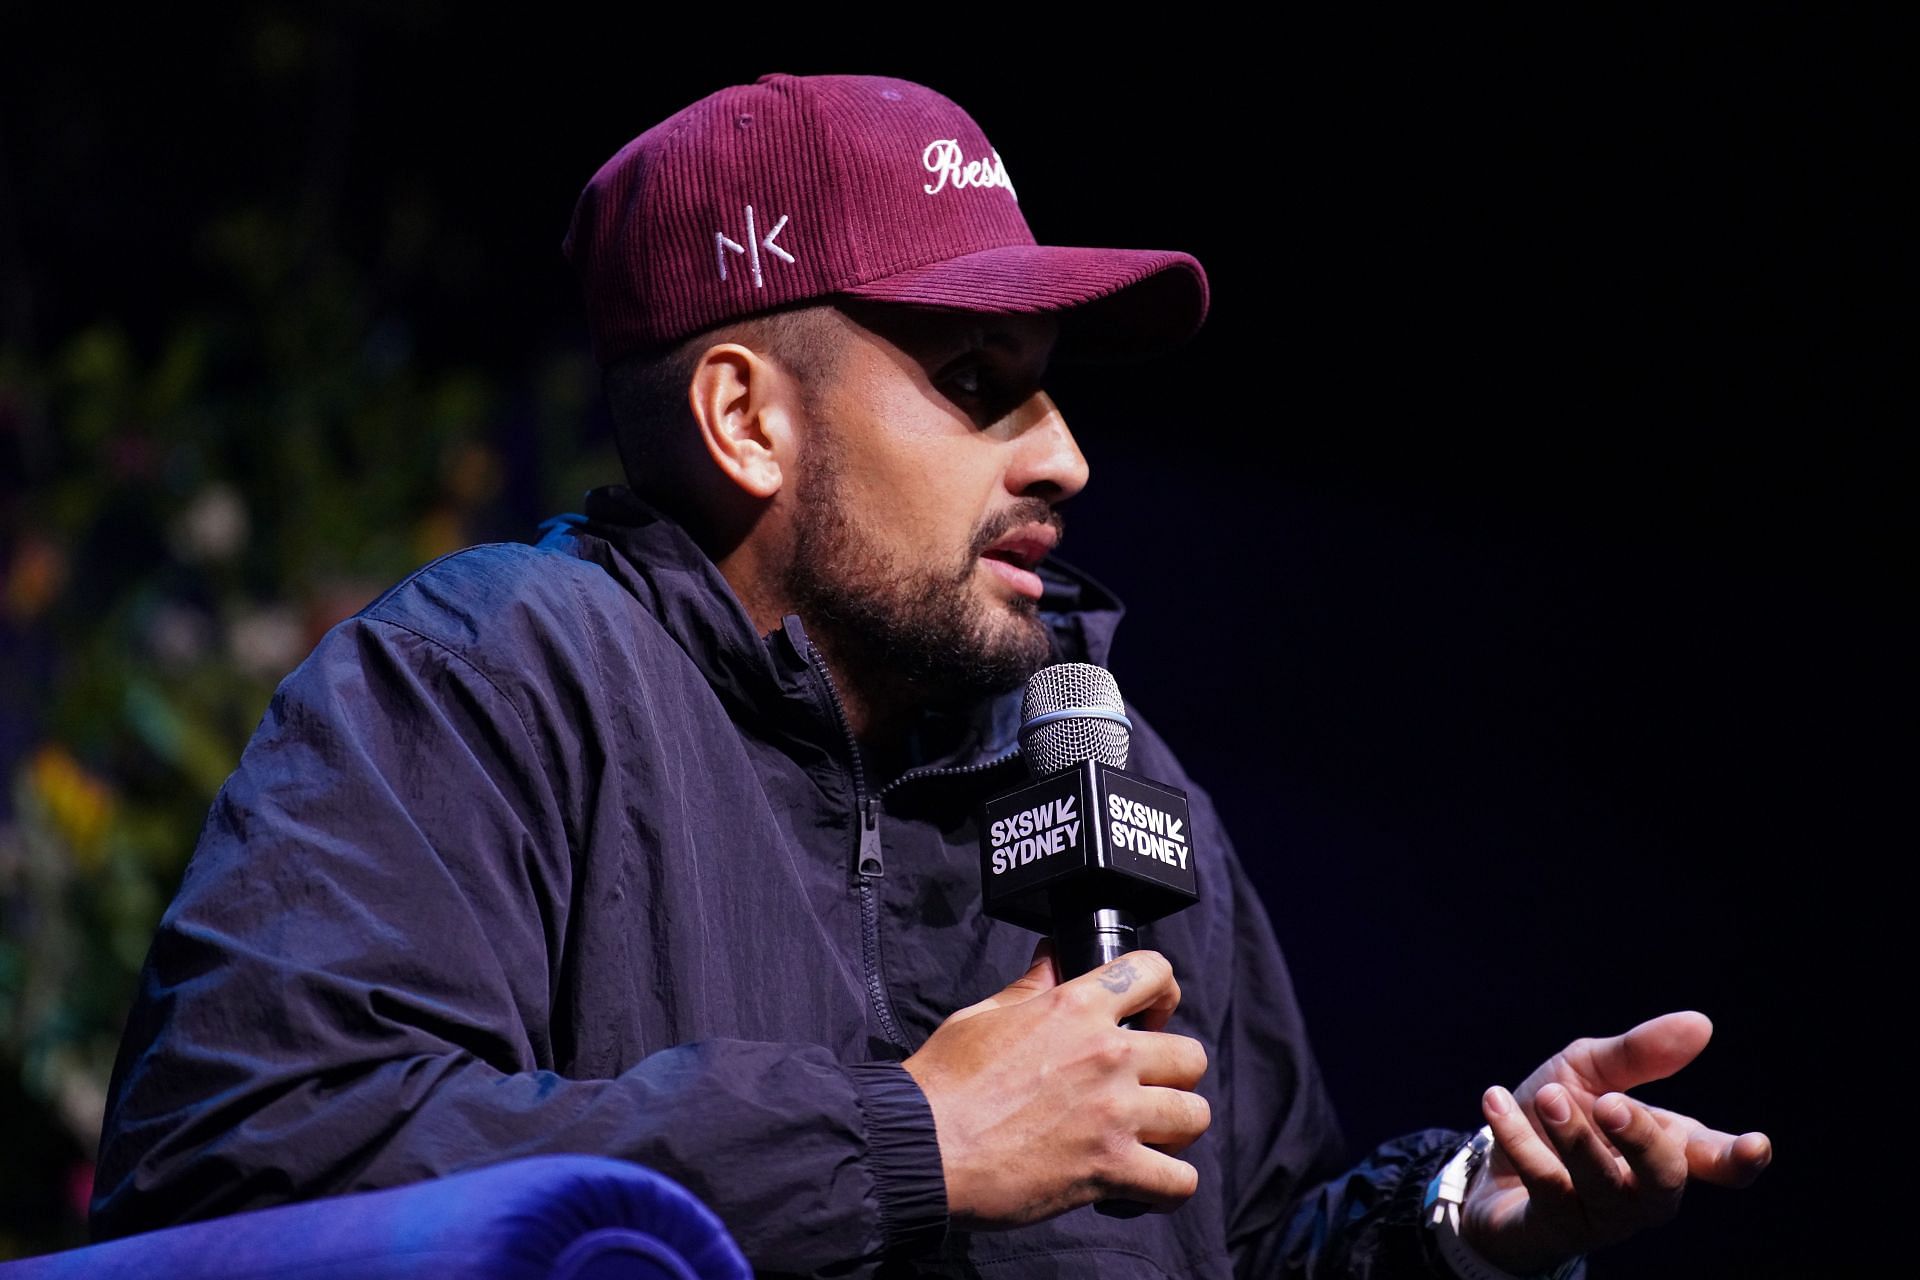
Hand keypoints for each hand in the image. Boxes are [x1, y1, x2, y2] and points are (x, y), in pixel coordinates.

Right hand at [901, 944, 1210, 1228]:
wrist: (922, 1145)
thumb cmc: (943, 1082)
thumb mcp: (983, 1014)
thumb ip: (1030, 987)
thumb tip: (1052, 958)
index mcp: (1076, 1007)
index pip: (1154, 972)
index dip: (1163, 991)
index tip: (1154, 1014)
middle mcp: (1106, 1054)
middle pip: (1190, 1054)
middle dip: (1174, 1072)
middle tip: (1148, 1088)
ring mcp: (1114, 1113)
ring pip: (1195, 1115)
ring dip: (1176, 1129)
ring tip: (1151, 1138)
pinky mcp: (1111, 1168)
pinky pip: (1179, 1181)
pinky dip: (1168, 1186)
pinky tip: (1144, 1183)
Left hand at [1462, 1011, 1772, 1273]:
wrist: (1486, 1161)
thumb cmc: (1554, 1113)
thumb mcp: (1589, 1069)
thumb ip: (1639, 1052)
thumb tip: (1700, 1023)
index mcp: (1665, 1145)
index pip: (1713, 1160)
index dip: (1738, 1158)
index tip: (1756, 1145)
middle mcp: (1642, 1189)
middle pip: (1664, 1180)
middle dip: (1643, 1140)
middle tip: (1609, 1102)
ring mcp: (1601, 1215)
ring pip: (1606, 1188)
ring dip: (1576, 1139)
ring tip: (1548, 1097)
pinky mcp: (1555, 1226)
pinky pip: (1546, 1187)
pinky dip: (1520, 1140)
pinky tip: (1495, 1101)